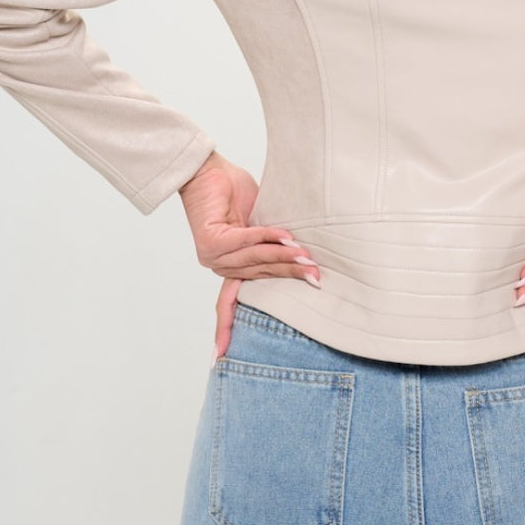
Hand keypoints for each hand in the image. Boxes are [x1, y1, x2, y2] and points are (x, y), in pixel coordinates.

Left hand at [177, 151, 320, 359]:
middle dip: (291, 276)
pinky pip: (247, 243)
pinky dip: (268, 238)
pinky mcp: (213, 241)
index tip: (220, 355)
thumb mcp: (259, 223)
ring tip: (309, 257)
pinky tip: (286, 235)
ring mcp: (213, 256)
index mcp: (229, 266)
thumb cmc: (232, 192)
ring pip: (257, 260)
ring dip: (284, 257)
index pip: (231, 302)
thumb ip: (273, 244)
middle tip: (318, 279)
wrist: (206, 170)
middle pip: (261, 275)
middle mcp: (218, 265)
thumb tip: (303, 257)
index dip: (227, 326)